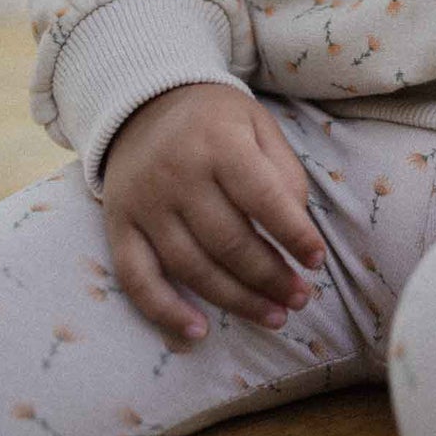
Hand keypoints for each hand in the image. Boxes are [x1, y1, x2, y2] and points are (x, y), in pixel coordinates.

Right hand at [102, 84, 325, 352]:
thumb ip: (282, 172)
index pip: (263, 198)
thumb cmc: (216, 119)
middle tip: (300, 299)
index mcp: (219, 142)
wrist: (144, 101)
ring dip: (236, 301)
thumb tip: (297, 231)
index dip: (294, 235)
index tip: (317, 262)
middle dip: (271, 277)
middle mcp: (178, 174)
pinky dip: (165, 312)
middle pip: (229, 242)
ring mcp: (144, 204)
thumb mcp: (258, 125)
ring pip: (192, 267)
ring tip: (274, 315)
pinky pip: (137, 279)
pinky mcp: (118, 226)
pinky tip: (198, 333)